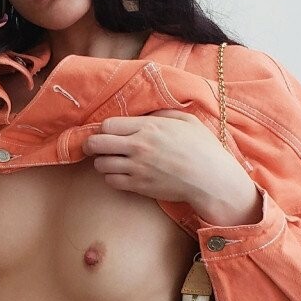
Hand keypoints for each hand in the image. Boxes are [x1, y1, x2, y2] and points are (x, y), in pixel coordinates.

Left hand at [82, 109, 263, 224]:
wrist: (208, 178)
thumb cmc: (201, 147)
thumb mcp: (185, 121)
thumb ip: (162, 114)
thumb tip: (146, 115)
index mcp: (148, 127)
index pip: (108, 125)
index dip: (103, 128)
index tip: (106, 132)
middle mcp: (138, 146)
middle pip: (97, 143)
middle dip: (91, 145)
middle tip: (94, 147)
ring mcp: (136, 168)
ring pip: (100, 165)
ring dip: (102, 162)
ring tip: (111, 161)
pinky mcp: (137, 186)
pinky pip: (111, 181)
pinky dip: (111, 178)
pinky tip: (120, 174)